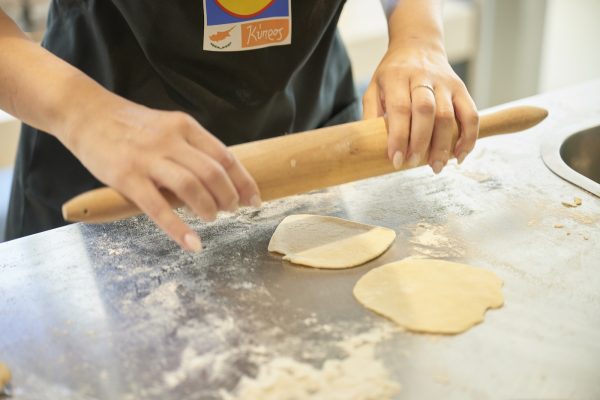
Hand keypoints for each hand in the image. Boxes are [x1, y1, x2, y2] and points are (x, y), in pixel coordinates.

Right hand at [63, 97, 260, 251]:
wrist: (87, 113)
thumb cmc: (132, 126)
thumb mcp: (168, 127)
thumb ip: (192, 148)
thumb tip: (221, 179)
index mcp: (185, 127)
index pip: (225, 156)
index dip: (244, 182)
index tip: (254, 200)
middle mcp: (171, 141)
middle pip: (213, 173)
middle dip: (229, 197)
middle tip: (232, 211)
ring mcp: (148, 158)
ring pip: (191, 187)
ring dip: (208, 208)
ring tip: (213, 219)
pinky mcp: (127, 177)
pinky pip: (158, 207)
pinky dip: (178, 228)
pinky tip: (191, 243)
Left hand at [363, 43, 478, 172]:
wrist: (418, 45)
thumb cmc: (392, 73)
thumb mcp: (374, 87)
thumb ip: (371, 113)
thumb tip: (371, 145)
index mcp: (397, 77)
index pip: (400, 109)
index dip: (399, 137)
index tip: (396, 160)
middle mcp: (423, 77)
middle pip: (426, 111)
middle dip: (421, 142)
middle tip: (413, 164)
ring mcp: (445, 82)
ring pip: (448, 115)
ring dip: (444, 145)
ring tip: (436, 167)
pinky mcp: (461, 88)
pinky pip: (471, 114)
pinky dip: (469, 137)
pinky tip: (459, 155)